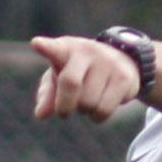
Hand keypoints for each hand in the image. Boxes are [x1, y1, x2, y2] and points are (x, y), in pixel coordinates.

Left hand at [28, 35, 142, 123]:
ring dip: (84, 111)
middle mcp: (88, 51)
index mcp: (66, 49)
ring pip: (88, 102)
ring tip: (87, 101)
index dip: (46, 47)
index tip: (37, 44)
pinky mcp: (124, 78)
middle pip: (70, 84)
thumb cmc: (79, 71)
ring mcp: (108, 63)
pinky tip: (98, 107)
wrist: (121, 59)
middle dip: (64, 106)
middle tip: (64, 112)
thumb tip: (41, 114)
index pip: (55, 49)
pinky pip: (104, 110)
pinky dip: (97, 117)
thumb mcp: (59, 78)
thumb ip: (47, 95)